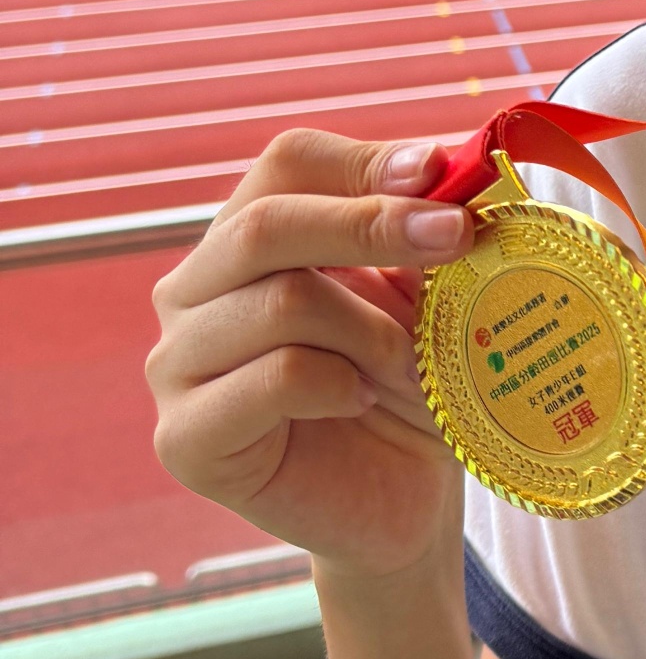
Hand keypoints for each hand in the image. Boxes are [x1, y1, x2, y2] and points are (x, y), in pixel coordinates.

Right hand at [148, 131, 473, 580]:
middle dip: (373, 224)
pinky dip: (340, 384)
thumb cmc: (409, 384)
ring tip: (411, 365)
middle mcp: (193, 292)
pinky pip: (274, 379)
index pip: (286, 163)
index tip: (439, 173)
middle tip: (456, 237)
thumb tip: (447, 161)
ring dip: (372, 330)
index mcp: (246, 238)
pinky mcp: (186, 438)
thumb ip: (420, 230)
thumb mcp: (423, 293)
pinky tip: (360, 402)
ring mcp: (177, 365)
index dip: (364, 162)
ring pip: (280, 302)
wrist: (402, 497)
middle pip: (265, 224)